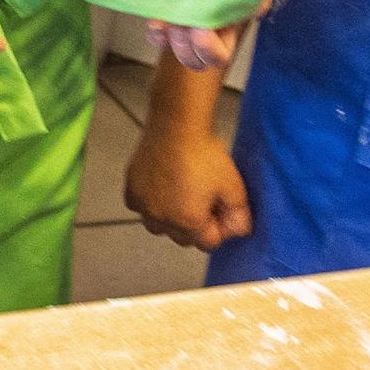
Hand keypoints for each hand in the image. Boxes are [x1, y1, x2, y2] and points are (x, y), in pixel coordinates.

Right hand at [124, 121, 252, 250]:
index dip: (219, 228)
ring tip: (181, 195)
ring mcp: (142, 204)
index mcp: (188, 222)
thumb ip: (239, 216)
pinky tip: (161, 186)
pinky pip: (139, 207)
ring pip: (158, 226)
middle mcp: (162, 219)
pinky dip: (150, 203)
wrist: (176, 125)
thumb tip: (238, 231)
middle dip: (195, 225)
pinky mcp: (130, 187)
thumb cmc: (205, 155)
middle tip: (203, 200)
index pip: (208, 243)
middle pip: (182, 238)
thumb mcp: (233, 186)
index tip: (221, 208)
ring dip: (170, 219)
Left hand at [146, 0, 272, 72]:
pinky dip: (158, 34)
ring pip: (187, 54)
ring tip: (174, 19)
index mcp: (244, 10)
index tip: (200, 18)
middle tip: (188, 24)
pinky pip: (163, 37)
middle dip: (198, 47)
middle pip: (211, 59)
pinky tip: (157, 22)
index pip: (233, 40)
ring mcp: (195, 17)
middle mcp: (221, 22)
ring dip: (178, 42)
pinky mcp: (173, 10)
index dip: (215, 38)